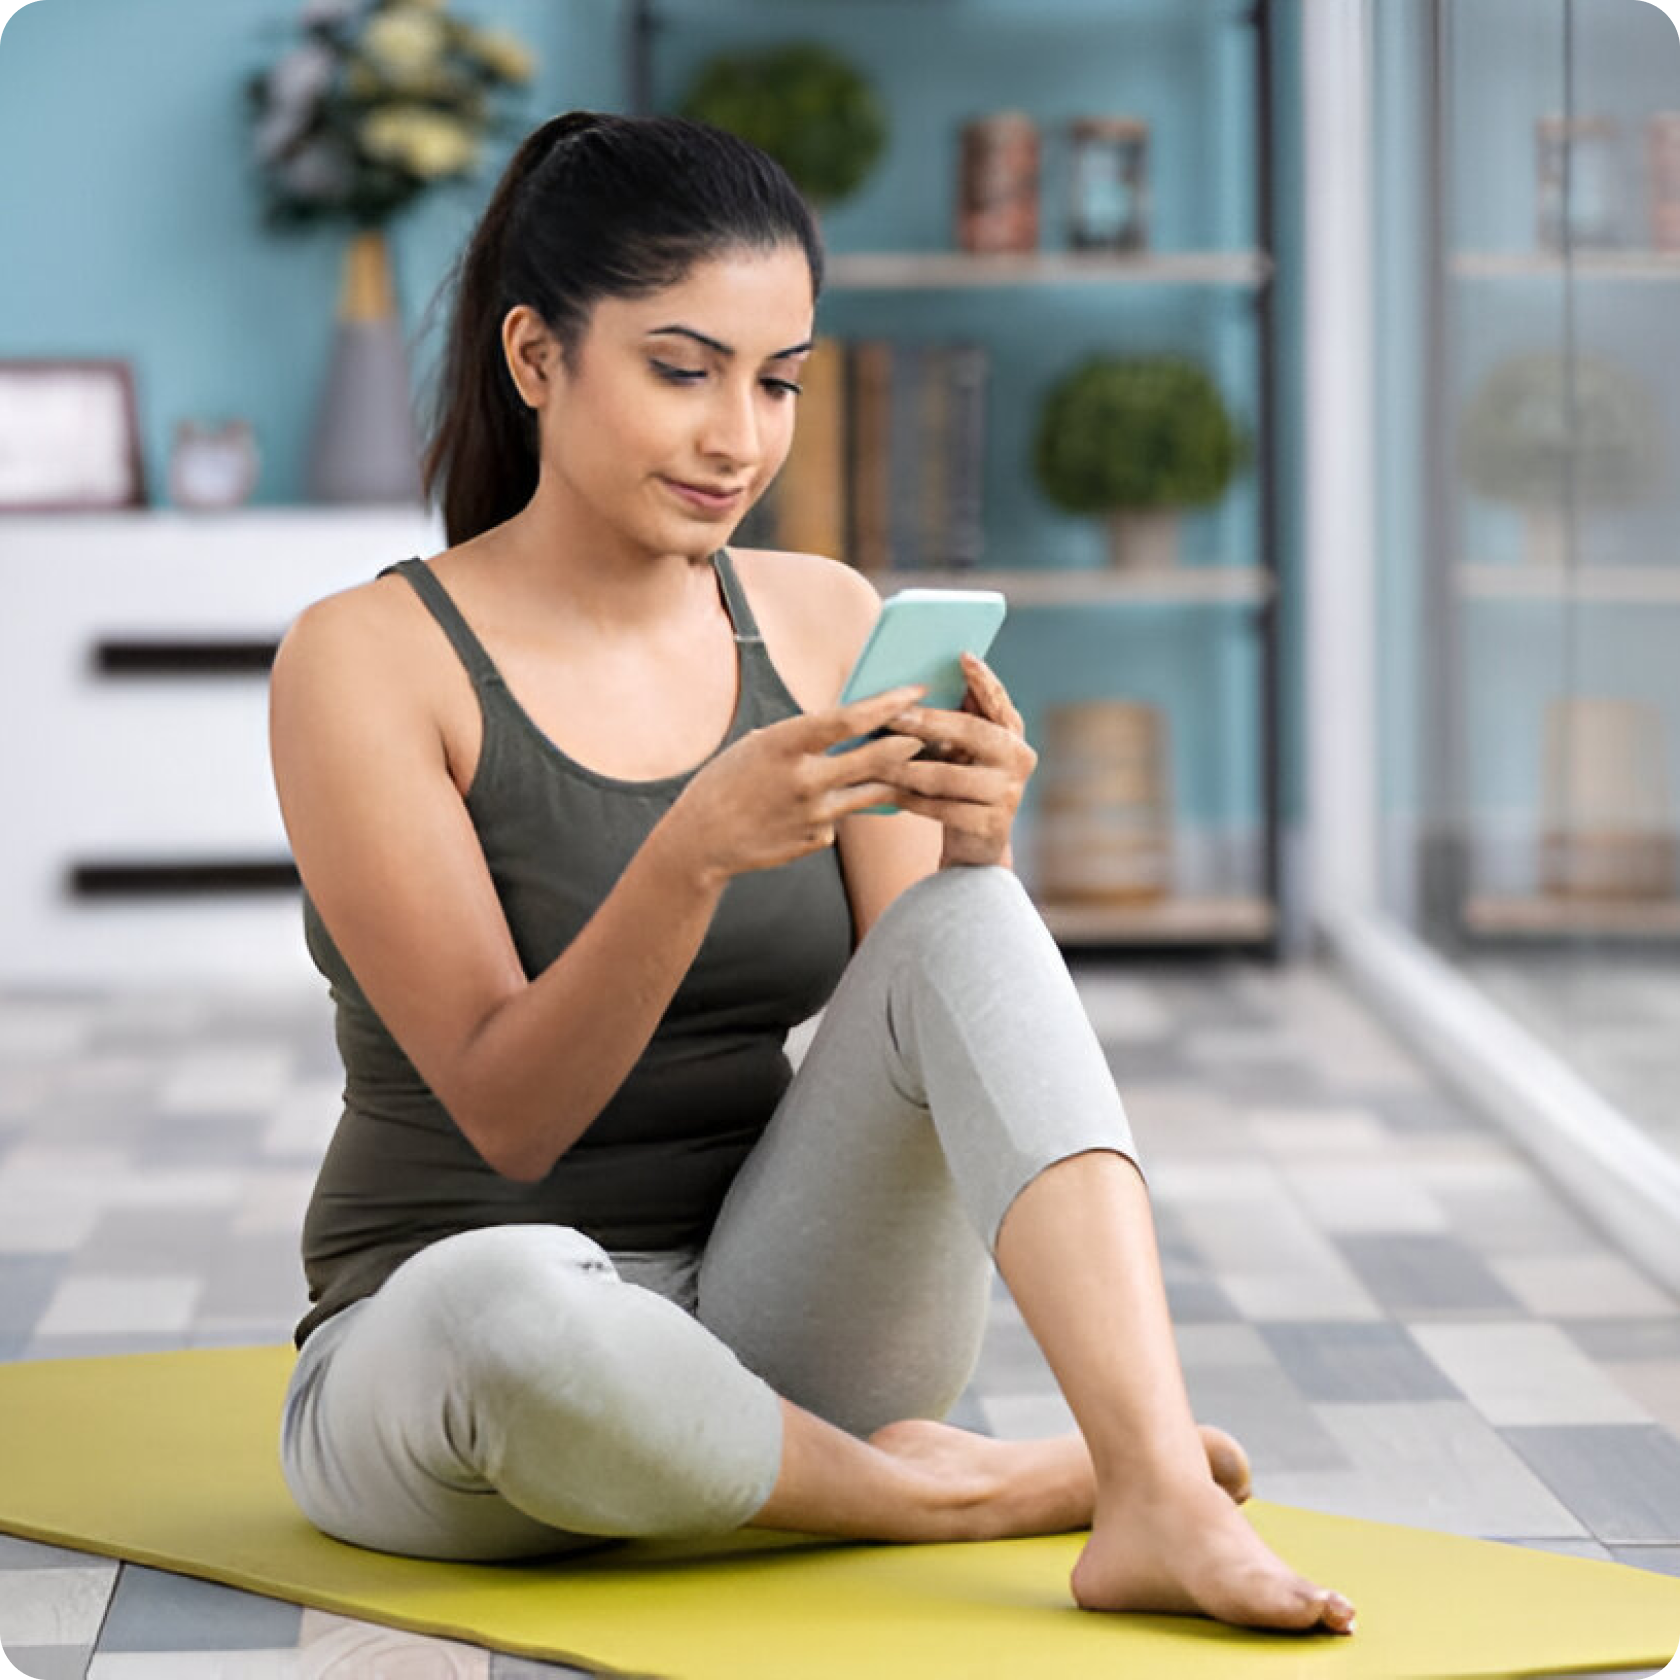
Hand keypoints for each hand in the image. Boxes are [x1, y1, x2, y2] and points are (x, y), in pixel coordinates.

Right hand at [659, 683, 929, 885]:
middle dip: (910, 742)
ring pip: (872, 792)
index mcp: (784, 745)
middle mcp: (803, 780)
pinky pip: (843, 818)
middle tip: (933, 729)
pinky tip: (826, 806)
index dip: (888, 703)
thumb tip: (849, 723)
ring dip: (896, 777)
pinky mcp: (817, 840)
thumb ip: (804, 736)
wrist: (701, 840)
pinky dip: (843, 808)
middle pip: (875, 758)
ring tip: (914, 762)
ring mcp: (813, 815)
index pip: (849, 719)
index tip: (914, 690)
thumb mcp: (759, 745)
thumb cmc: (727, 782)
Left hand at [879, 652, 1036, 869]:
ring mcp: (1008, 793)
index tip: (963, 656)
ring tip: (874, 759)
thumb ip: (954, 722)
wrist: (974, 849)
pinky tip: (886, 793)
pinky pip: (941, 808)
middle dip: (928, 722)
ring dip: (905, 768)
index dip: (983, 680)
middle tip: (892, 714)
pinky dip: (910, 800)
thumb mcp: (962, 752)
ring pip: (947, 776)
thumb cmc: (959, 788)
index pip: (998, 700)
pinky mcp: (991, 825)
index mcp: (1012, 734)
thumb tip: (915, 687)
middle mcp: (1019, 759)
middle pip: (971, 732)